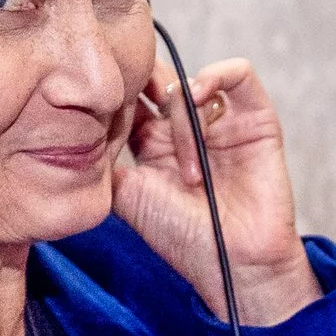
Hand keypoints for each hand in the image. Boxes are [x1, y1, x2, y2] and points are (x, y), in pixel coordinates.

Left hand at [116, 54, 321, 325]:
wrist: (231, 261)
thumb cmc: (181, 236)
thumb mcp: (125, 195)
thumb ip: (103, 158)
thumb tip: (79, 125)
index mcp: (153, 145)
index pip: (133, 99)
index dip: (120, 93)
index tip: (106, 103)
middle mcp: (186, 129)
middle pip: (160, 81)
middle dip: (146, 86)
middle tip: (141, 106)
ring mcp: (221, 121)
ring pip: (191, 82)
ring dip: (181, 109)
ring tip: (189, 159)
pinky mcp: (256, 117)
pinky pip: (239, 73)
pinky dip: (217, 74)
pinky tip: (199, 97)